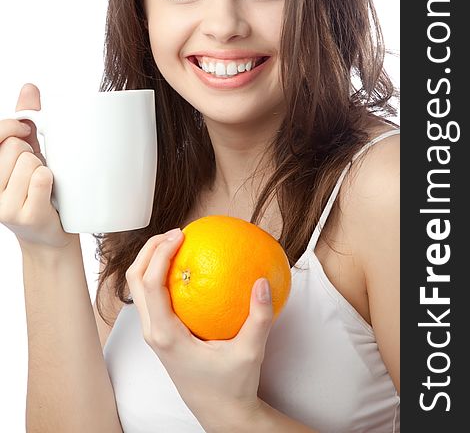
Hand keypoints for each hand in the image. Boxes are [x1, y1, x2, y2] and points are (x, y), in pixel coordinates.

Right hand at [0, 83, 73, 250]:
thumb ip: (25, 120)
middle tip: (35, 170)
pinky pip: (42, 177)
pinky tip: (49, 194)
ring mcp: (2, 206)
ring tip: (42, 184)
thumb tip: (29, 86)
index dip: (12, 126)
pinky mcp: (24, 215)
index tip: (23, 129)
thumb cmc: (38, 188)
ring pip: (30, 161)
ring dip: (44, 168)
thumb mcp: (28, 151)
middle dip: (31, 152)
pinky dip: (51, 180)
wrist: (49, 234)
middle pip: (14, 146)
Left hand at [125, 228, 273, 428]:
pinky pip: (153, 296)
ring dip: (151, 260)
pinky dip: (161, 274)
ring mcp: (154, 333)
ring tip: (176, 242)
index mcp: (165, 335)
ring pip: (139, 288)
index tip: (180, 235)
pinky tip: (187, 266)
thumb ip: (259, 318)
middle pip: (135, 280)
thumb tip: (262, 281)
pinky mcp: (161, 333)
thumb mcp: (250, 352)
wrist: (220, 412)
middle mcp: (153, 332)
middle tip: (176, 232)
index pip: (151, 285)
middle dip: (149, 249)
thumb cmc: (232, 385)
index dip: (160, 254)